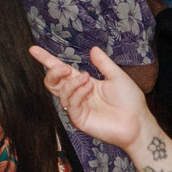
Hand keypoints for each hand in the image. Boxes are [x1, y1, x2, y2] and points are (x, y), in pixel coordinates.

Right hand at [34, 44, 148, 152]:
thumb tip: (93, 49)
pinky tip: (89, 87)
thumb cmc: (130, 102)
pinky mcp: (79, 120)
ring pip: (61, 92)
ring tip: (87, 79)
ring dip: (72, 83)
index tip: (33, 49)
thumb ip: (103, 63)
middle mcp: (78, 95)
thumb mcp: (117, 76)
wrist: (138, 122)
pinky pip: (70, 104)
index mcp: (84, 84)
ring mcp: (77, 108)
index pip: (61, 71)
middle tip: (64, 68)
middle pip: (53, 83)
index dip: (46, 60)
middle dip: (54, 72)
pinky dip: (77, 93)